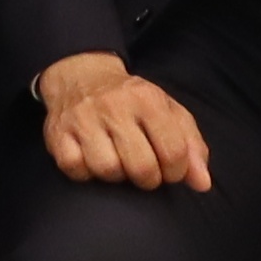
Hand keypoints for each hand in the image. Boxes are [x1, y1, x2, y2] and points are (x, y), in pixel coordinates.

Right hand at [30, 51, 212, 189]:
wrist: (82, 77)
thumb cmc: (132, 102)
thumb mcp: (169, 112)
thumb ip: (192, 147)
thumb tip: (202, 184)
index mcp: (148, 99)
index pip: (174, 153)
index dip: (176, 172)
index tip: (169, 169)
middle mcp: (115, 106)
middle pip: (141, 167)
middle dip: (148, 179)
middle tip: (144, 170)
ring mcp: (84, 118)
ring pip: (107, 170)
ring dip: (116, 175)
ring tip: (118, 162)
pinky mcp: (58, 133)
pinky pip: (75, 169)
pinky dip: (85, 172)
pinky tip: (92, 159)